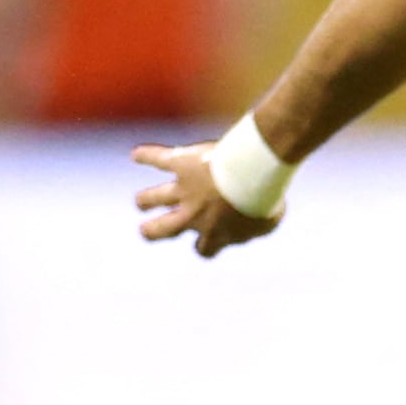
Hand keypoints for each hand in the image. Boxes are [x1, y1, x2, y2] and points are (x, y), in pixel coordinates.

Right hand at [132, 141, 279, 257]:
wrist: (254, 172)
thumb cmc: (266, 198)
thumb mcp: (269, 220)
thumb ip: (257, 227)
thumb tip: (253, 224)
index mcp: (213, 234)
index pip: (202, 249)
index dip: (205, 245)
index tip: (208, 239)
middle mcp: (192, 215)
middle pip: (161, 230)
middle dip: (152, 231)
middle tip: (146, 230)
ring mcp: (184, 189)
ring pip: (153, 198)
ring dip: (146, 200)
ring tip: (141, 201)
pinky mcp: (181, 164)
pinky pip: (157, 159)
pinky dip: (145, 156)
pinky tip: (136, 155)